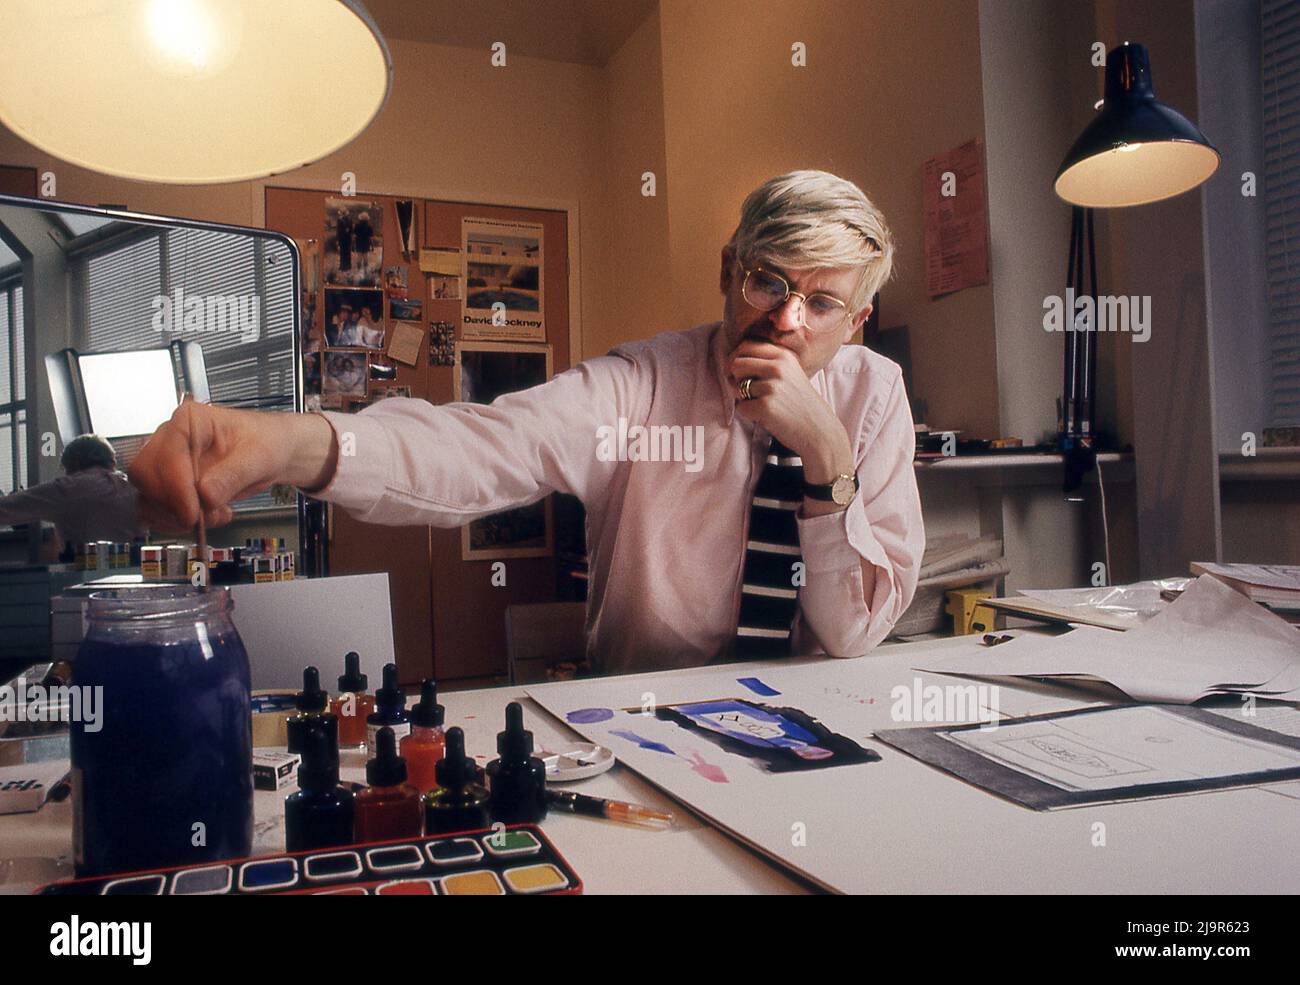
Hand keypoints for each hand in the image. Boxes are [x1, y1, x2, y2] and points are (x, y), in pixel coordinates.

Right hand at [129, 401, 336, 530]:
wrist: (274, 453)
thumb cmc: (267, 442)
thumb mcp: (259, 456)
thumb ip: (233, 474)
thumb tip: (206, 494)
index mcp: (190, 421)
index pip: (166, 454)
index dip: (176, 487)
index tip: (193, 511)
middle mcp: (172, 440)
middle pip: (145, 475)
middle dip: (171, 503)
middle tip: (200, 517)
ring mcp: (169, 464)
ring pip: (147, 495)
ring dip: (175, 516)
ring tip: (213, 516)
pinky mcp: (172, 485)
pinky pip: (157, 509)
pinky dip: (177, 522)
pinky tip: (209, 517)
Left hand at [725, 340, 852, 482]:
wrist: (818, 429)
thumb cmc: (800, 403)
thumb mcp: (790, 373)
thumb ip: (768, 362)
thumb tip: (733, 360)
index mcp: (783, 356)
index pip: (747, 345)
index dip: (735, 357)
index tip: (735, 371)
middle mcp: (778, 367)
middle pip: (737, 363)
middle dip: (733, 377)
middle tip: (742, 390)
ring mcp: (772, 386)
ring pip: (736, 386)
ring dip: (742, 397)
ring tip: (760, 404)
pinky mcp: (766, 406)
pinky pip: (741, 407)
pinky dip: (749, 413)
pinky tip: (765, 416)